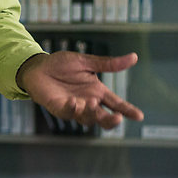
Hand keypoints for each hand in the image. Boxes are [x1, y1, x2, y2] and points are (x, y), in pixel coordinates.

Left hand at [16, 51, 143, 129]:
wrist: (38, 66)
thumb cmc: (61, 64)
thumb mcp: (86, 62)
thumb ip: (108, 64)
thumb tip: (134, 57)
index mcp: (97, 91)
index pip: (116, 104)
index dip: (127, 110)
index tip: (139, 116)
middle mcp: (88, 102)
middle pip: (104, 117)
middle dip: (112, 120)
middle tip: (118, 117)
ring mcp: (74, 107)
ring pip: (88, 119)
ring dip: (92, 114)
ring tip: (93, 103)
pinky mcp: (59, 108)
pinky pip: (68, 113)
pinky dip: (73, 109)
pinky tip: (75, 103)